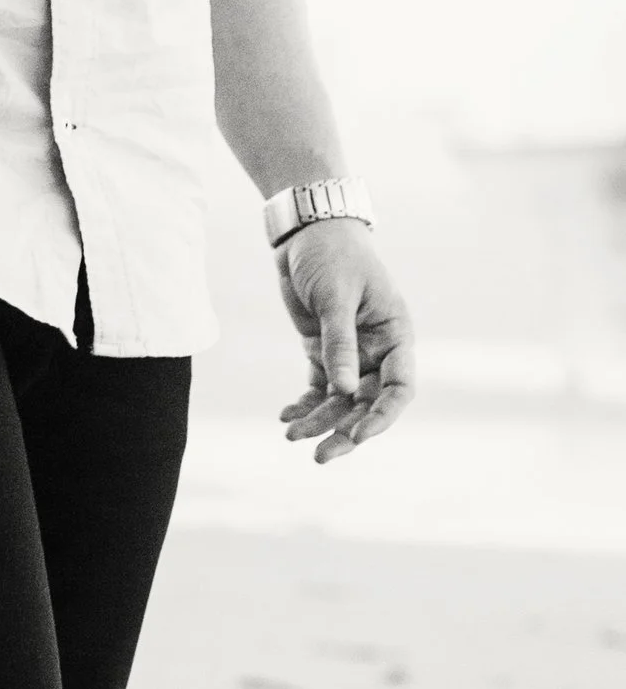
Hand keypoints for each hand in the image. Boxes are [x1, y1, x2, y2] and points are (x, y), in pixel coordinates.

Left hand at [275, 220, 414, 461]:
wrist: (307, 232)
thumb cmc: (333, 255)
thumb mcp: (336, 296)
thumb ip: (340, 342)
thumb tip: (345, 390)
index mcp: (396, 335)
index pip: (399, 387)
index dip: (383, 416)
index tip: (359, 436)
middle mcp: (378, 351)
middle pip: (367, 403)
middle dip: (345, 431)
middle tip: (320, 456)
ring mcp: (351, 354)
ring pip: (340, 401)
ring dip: (320, 422)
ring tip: (291, 435)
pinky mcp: (323, 352)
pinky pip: (319, 388)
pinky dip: (305, 405)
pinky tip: (288, 417)